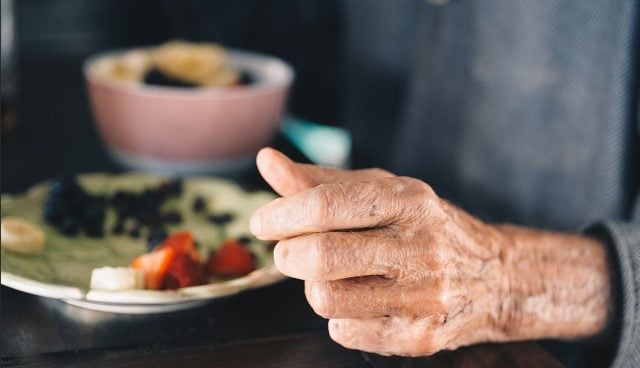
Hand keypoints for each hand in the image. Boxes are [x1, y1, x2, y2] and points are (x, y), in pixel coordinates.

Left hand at [251, 148, 612, 355]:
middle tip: (290, 252)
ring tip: (334, 276)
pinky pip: (343, 332)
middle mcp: (420, 247)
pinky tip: (361, 300)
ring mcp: (423, 296)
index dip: (281, 215)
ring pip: (324, 299)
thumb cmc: (422, 227)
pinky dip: (339, 316)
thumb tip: (267, 160)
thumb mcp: (380, 192)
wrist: (493, 278)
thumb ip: (320, 180)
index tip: (262, 223)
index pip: (326, 205)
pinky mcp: (419, 336)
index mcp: (407, 200)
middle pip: (320, 258)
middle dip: (288, 256)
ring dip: (314, 287)